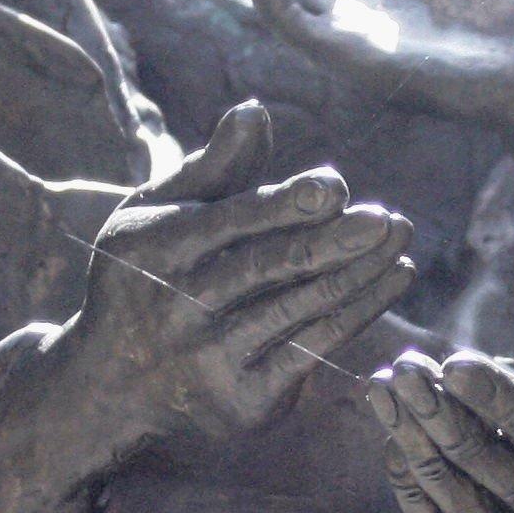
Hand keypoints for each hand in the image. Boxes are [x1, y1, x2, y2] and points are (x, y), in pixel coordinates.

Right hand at [46, 103, 411, 453]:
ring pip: (299, 310)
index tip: (335, 187)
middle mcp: (177, 307)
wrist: (113, 383)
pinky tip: (391, 280)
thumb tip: (256, 109)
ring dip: (359, 275)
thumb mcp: (159, 214)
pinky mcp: (241, 403)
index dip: (285, 204)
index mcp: (154, 249)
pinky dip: (359, 313)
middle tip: (387, 220)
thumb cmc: (147, 274)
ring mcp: (209, 360)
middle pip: (269, 268)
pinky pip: (312, 352)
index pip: (231, 222)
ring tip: (400, 243)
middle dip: (334, 243)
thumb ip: (214, 167)